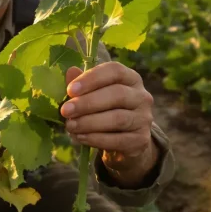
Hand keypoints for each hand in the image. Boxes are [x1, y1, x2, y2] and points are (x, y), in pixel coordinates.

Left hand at [60, 62, 157, 187]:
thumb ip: (82, 84)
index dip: (92, 78)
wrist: (124, 140)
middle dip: (87, 103)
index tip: (70, 90)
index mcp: (130, 78)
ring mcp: (144, 118)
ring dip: (89, 123)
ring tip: (70, 126)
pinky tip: (80, 137)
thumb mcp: (94, 94)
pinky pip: (118, 140)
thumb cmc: (104, 110)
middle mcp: (141, 96)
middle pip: (117, 94)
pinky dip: (96, 139)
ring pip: (118, 119)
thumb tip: (71, 71)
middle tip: (66, 111)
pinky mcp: (141, 139)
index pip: (115, 71)